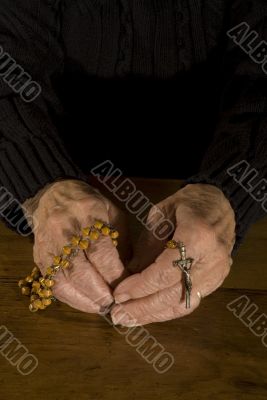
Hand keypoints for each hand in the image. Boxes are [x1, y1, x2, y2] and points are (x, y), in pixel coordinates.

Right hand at [24, 180, 128, 312]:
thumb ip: (122, 243)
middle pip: (79, 269)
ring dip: (83, 300)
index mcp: (87, 214)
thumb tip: (132, 275)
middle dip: (99, 292)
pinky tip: (84, 302)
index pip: (100, 251)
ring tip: (100, 307)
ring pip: (63, 280)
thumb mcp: (114, 214)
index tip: (127, 288)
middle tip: (114, 304)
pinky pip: (52, 283)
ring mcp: (48, 244)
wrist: (52, 196)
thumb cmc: (90, 204)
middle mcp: (64, 229)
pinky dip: (69, 297)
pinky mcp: (39, 256)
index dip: (115, 274)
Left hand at [111, 184, 235, 325]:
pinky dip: (167, 309)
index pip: (165, 272)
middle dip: (143, 307)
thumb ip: (147, 247)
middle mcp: (212, 260)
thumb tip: (128, 277)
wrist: (220, 204)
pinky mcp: (217, 281)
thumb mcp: (161, 216)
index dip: (140, 286)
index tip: (118, 294)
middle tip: (118, 315)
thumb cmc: (186, 204)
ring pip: (184, 304)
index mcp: (198, 236)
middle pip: (174, 294)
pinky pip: (190, 301)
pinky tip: (147, 313)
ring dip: (154, 314)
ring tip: (128, 319)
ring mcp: (218, 273)